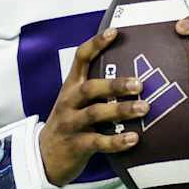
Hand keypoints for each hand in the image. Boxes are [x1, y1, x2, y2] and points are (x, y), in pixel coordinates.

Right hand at [38, 28, 144, 185]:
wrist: (45, 156)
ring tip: (143, 108)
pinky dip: (116, 141)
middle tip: (139, 84)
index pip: (81, 59)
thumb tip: (137, 74)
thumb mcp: (77, 102)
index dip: (96, 44)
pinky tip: (134, 139)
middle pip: (90, 88)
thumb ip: (98, 89)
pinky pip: (98, 143)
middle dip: (114, 85)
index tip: (114, 32)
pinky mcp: (76, 146)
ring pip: (95, 114)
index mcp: (71, 87)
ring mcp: (71, 124)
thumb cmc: (71, 123)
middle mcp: (69, 102)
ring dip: (120, 110)